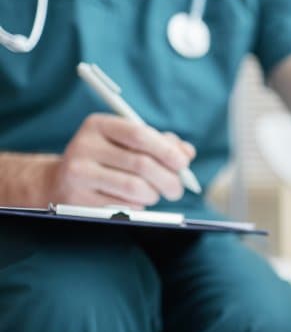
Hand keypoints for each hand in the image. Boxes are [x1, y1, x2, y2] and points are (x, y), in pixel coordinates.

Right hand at [45, 113, 195, 207]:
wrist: (61, 181)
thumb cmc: (107, 159)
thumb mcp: (127, 143)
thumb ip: (160, 144)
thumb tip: (187, 153)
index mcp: (98, 125)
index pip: (139, 134)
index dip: (166, 151)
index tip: (183, 164)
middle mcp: (84, 146)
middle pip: (141, 164)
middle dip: (168, 179)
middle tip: (177, 189)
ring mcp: (78, 174)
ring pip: (135, 188)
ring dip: (154, 195)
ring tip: (154, 194)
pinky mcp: (77, 199)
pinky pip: (123, 206)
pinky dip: (138, 206)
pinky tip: (134, 202)